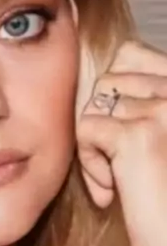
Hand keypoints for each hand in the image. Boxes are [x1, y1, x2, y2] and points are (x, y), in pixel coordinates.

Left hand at [76, 40, 166, 245]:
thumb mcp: (161, 144)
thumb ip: (147, 110)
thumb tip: (105, 90)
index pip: (133, 53)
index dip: (116, 91)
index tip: (122, 137)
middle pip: (108, 79)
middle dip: (105, 123)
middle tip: (120, 166)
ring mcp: (163, 109)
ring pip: (93, 107)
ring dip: (96, 149)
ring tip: (120, 184)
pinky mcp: (137, 136)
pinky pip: (86, 130)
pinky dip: (91, 165)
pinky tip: (112, 192)